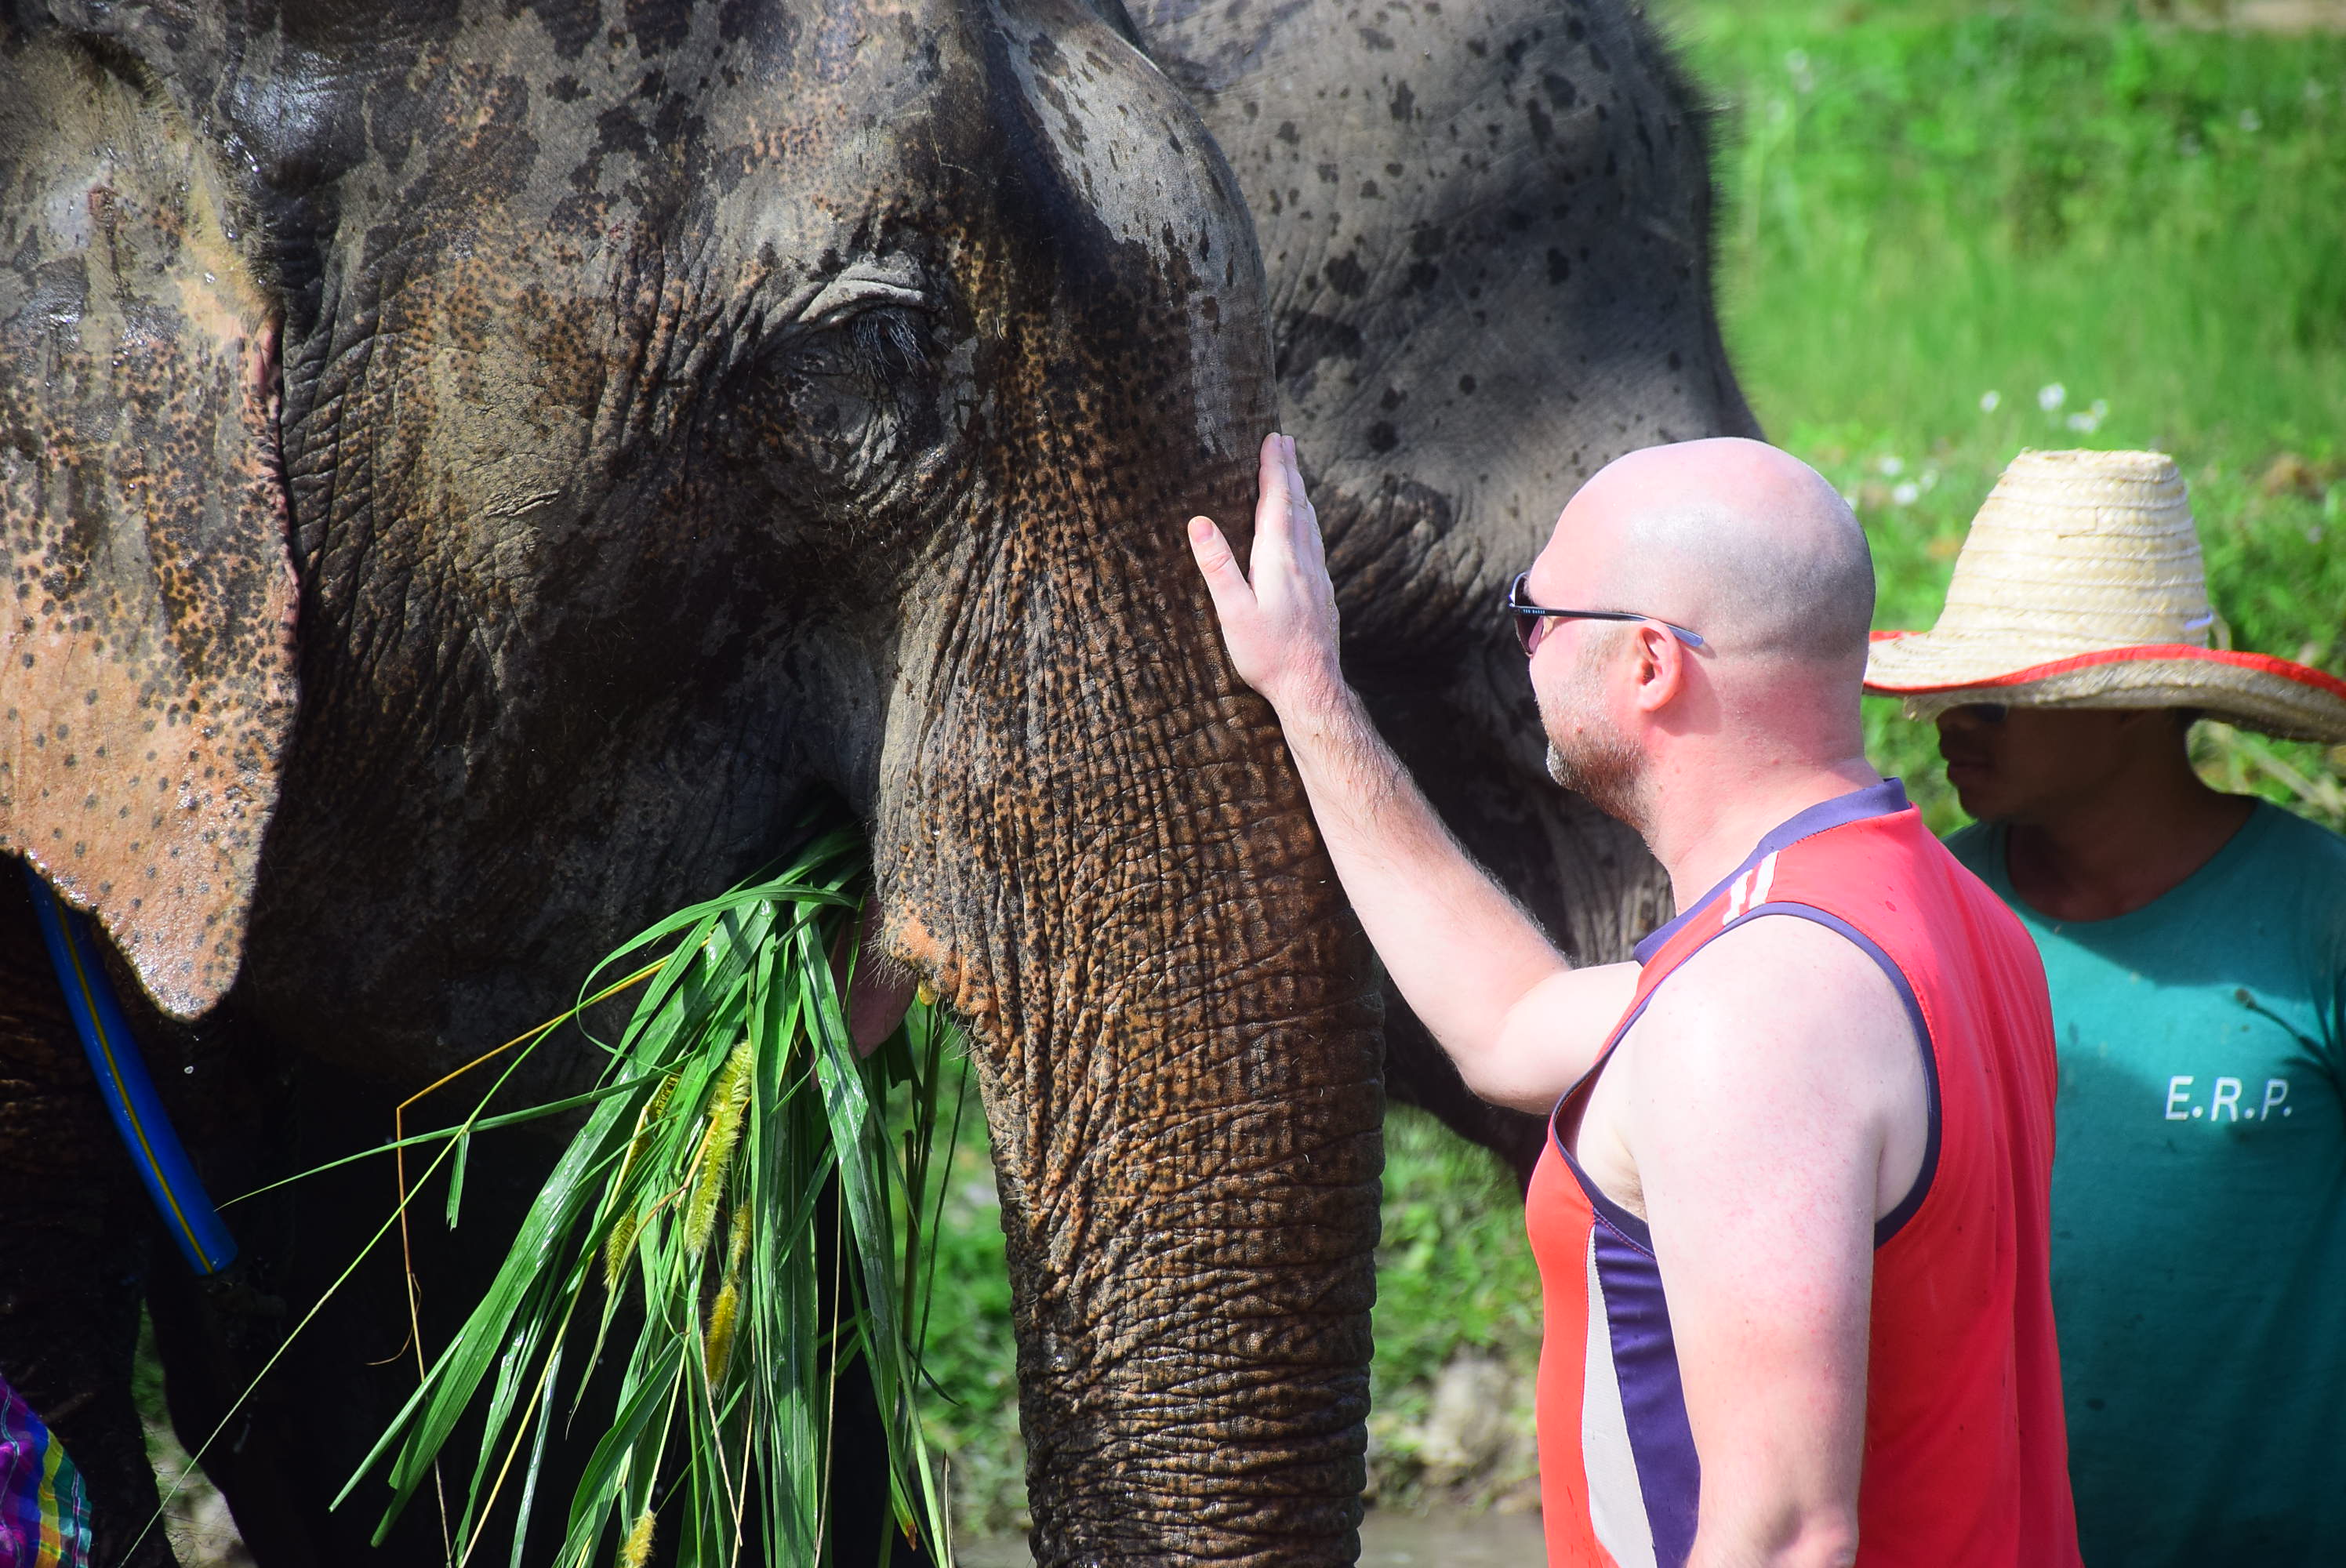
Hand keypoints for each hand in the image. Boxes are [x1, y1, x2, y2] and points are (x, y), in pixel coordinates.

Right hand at [1188, 432, 1344, 715]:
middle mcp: (1304, 561)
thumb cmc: (1268, 655)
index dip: (1274, 467)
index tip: (1273, 438)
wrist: (1312, 687)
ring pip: (1310, 521)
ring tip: (1295, 473)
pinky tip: (1306, 527)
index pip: (1277, 500)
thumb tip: (1199, 523)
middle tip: (1285, 440)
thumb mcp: (1233, 612)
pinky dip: (1308, 520)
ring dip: (1301, 492)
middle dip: (1290, 469)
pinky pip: (1315, 542)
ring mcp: (1318, 576)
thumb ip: (1217, 566)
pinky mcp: (1323, 592)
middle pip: (1298, 503)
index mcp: (1279, 559)